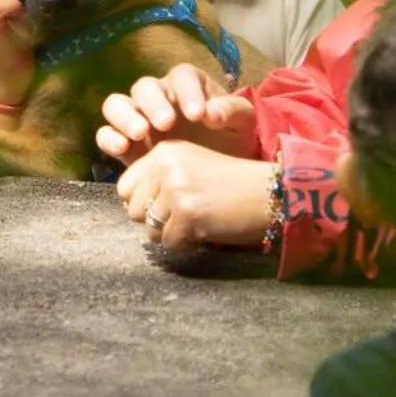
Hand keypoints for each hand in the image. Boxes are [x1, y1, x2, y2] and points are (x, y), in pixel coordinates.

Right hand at [96, 64, 258, 165]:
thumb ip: (231, 111)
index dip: (187, 92)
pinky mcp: (126, 144)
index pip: (182, 76)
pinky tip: (121, 149)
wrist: (218, 173)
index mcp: (188, 85)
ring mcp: (138, 118)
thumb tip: (211, 115)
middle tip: (166, 124)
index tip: (198, 115)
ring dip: (124, 116)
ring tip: (140, 133)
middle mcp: (159, 97)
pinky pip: (106, 133)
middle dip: (153, 103)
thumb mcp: (242, 123)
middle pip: (145, 87)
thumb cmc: (231, 139)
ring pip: (117, 104)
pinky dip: (108, 137)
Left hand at [118, 141, 272, 253]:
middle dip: (156, 220)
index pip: (124, 186)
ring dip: (171, 234)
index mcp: (164, 151)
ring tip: (199, 222)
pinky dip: (187, 245)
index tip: (168, 205)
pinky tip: (207, 231)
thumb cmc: (233, 186)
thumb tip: (129, 207)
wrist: (271, 194)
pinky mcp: (187, 213)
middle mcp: (166, 165)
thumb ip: (158, 180)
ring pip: (150, 229)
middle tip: (187, 215)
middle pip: (133, 210)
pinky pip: (170, 244)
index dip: (143, 202)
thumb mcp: (191, 168)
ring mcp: (175, 189)